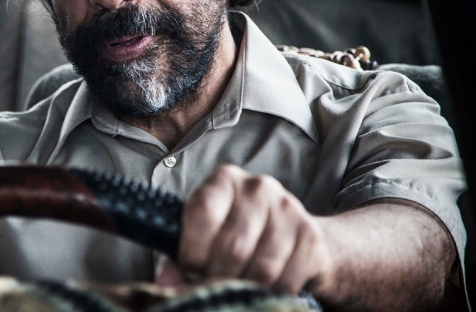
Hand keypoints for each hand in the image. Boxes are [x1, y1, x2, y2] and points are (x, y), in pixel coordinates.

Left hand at [161, 165, 330, 294]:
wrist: (291, 232)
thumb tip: (165, 286)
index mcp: (224, 180)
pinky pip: (286, 281)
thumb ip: (180, 257)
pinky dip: (270, 295)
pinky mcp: (310, 235)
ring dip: (244, 290)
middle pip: (232, 248)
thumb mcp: (203, 234)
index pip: (202, 214)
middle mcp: (258, 187)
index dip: (191, 252)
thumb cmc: (233, 231)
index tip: (189, 269)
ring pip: (260, 269)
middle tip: (212, 286)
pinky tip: (262, 288)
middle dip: (216, 278)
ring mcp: (288, 209)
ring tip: (235, 289)